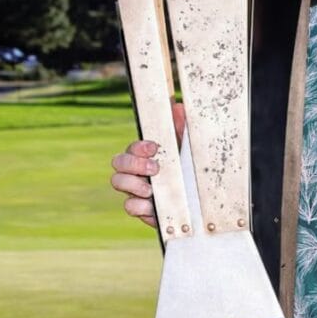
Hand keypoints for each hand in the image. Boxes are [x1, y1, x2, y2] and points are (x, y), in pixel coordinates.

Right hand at [110, 102, 185, 225]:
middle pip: (118, 162)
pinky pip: (129, 206)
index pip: (132, 147)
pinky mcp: (141, 209)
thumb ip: (182, 129)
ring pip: (117, 182)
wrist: (198, 199)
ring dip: (133, 184)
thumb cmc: (189, 169)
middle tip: (155, 169)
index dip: (139, 147)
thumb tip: (178, 108)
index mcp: (145, 155)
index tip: (154, 148)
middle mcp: (136, 171)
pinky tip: (152, 206)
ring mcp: (135, 190)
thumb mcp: (188, 148)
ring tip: (151, 189)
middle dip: (134, 164)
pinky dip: (139, 206)